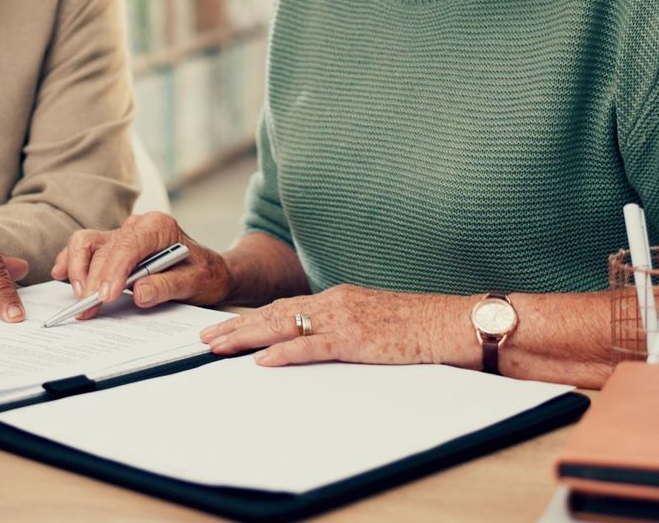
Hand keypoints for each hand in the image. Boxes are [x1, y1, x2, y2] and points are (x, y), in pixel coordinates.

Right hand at [52, 211, 232, 319]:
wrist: (208, 271)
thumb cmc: (204, 274)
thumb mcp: (195, 283)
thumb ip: (168, 286)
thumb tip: (140, 293)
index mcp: (158, 226)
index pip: (128, 245)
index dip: (113, 270)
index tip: (105, 296)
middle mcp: (137, 225)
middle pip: (104, 248)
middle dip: (93, 279)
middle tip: (87, 308)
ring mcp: (122, 234)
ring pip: (87, 242)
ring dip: (77, 270)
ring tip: (78, 299)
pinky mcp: (112, 246)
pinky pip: (85, 248)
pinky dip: (71, 261)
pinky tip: (61, 275)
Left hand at [197, 285, 456, 366]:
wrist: (454, 323)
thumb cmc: (421, 326)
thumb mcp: (376, 320)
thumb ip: (348, 326)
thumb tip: (324, 341)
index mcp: (338, 297)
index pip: (284, 306)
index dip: (251, 317)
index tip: (224, 327)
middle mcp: (335, 302)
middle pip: (273, 313)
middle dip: (235, 327)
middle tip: (204, 340)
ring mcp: (344, 319)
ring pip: (283, 326)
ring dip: (246, 338)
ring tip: (217, 348)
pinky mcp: (356, 340)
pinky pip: (312, 346)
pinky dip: (283, 353)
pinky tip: (261, 361)